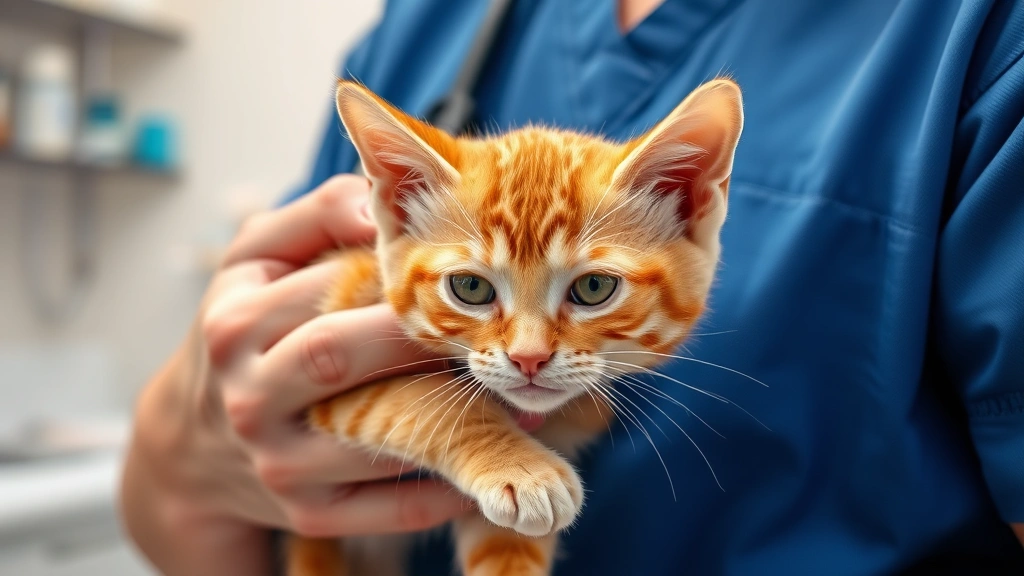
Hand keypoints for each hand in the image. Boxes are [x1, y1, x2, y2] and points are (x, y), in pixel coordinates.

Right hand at [120, 176, 470, 575]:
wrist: (197, 442)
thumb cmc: (247, 327)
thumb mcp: (259, 258)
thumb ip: (317, 212)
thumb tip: (380, 203)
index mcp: (235, 326)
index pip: (326, 293)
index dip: (399, 280)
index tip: (459, 270)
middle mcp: (250, 400)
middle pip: (343, 362)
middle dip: (422, 341)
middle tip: (488, 327)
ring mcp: (280, 466)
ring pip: (382, 439)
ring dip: (457, 415)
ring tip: (515, 390)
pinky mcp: (311, 515)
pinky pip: (395, 507)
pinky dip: (452, 485)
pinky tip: (495, 454)